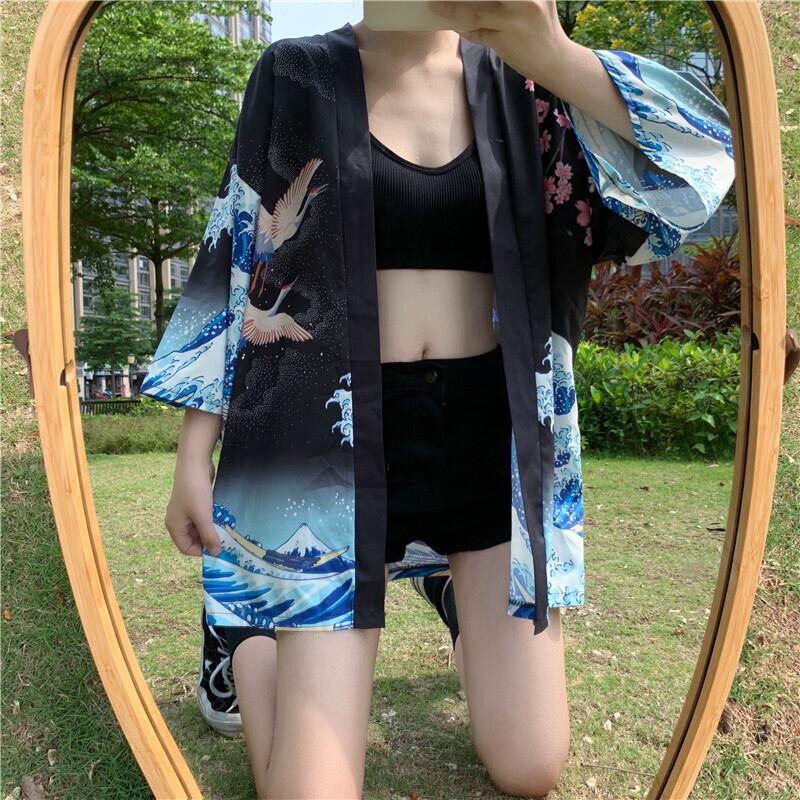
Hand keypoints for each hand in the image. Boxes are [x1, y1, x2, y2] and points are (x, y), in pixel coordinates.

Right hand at [165, 456, 221, 557]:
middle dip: (208, 539)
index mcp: (174, 526)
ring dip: (212, 528)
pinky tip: (222, 517)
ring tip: (225, 527)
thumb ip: (209, 536)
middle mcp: (178, 520)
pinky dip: (212, 518)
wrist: (194, 463)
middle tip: (225, 539)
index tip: (218, 549)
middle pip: (193, 538)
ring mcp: (186, 511)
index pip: (186, 548)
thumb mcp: (203, 516)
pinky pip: (203, 516)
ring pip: (200, 527)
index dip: (201, 552)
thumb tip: (215, 553)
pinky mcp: (194, 502)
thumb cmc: (195, 491)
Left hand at [428, 0, 572, 82]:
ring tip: (437, 5)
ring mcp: (515, 17)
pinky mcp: (506, 38)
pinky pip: (478, 32)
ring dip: (452, 8)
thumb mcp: (534, 0)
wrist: (557, 60)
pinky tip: (456, 24)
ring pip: (475, 11)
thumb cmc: (542, 28)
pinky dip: (465, 29)